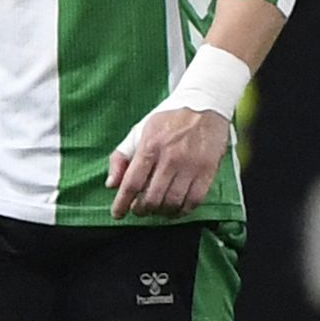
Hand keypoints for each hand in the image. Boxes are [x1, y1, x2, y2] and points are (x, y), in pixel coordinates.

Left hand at [106, 104, 229, 216]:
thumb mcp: (138, 132)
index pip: (132, 183)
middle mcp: (170, 158)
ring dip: (161, 212)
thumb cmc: (167, 121)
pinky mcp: (208, 171)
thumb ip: (121, 157)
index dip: (122, 203)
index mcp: (149, 147)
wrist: (204, 106)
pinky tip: (175, 210)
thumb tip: (111, 184)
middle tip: (138, 210)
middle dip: (141, 210)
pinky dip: (182, 211)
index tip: (117, 214)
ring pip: (173, 202)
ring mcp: (191, 166)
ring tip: (155, 210)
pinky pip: (195, 200)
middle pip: (152, 197)